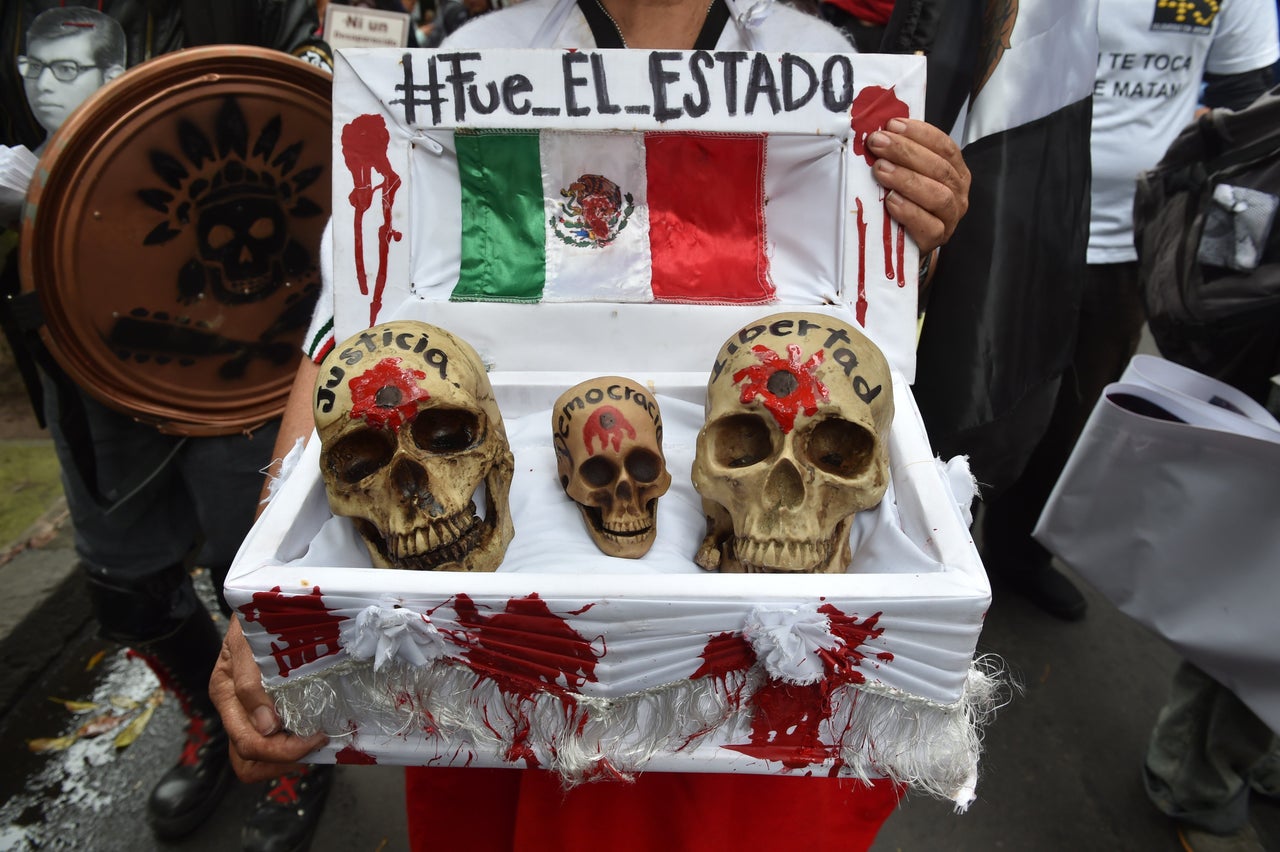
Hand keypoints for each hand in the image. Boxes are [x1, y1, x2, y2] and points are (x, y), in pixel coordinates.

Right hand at [209, 616, 328, 782]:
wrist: (262, 594)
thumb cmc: (256, 613)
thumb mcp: (249, 640)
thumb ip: (251, 682)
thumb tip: (266, 727)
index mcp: (225, 692)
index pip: (247, 744)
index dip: (282, 751)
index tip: (316, 737)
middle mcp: (232, 706)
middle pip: (247, 759)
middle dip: (282, 761)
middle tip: (316, 746)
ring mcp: (245, 708)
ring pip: (254, 758)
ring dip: (284, 760)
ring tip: (313, 746)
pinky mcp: (261, 704)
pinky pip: (269, 739)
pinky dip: (289, 746)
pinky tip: (309, 734)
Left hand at [867, 118, 970, 254]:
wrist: (908, 244)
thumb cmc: (908, 203)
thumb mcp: (909, 174)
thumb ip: (903, 156)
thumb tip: (880, 131)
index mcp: (955, 171)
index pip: (944, 146)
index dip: (920, 133)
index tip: (892, 125)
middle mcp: (958, 192)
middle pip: (939, 168)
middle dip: (906, 152)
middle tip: (878, 143)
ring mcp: (950, 217)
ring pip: (938, 195)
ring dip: (907, 179)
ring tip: (881, 170)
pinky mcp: (937, 239)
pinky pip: (928, 225)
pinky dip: (909, 211)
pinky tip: (891, 201)